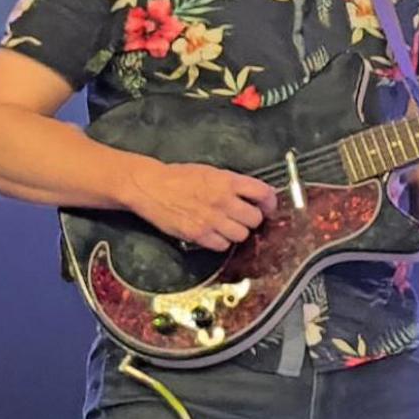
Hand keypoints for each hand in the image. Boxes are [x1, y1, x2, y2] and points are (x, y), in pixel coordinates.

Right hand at [128, 160, 277, 252]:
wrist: (150, 187)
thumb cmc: (178, 178)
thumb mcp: (211, 172)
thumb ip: (233, 184)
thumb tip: (255, 195)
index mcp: (228, 182)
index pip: (264, 194)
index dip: (269, 202)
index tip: (266, 206)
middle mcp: (223, 201)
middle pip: (255, 219)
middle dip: (251, 219)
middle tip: (242, 217)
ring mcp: (211, 219)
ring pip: (241, 235)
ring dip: (236, 232)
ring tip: (225, 225)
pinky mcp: (198, 234)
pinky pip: (222, 246)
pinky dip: (220, 242)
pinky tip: (213, 233)